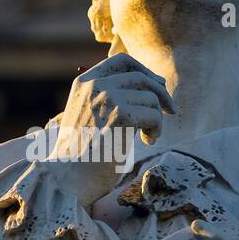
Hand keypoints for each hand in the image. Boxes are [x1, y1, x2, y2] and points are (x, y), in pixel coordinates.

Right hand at [45, 53, 175, 206]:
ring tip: (147, 137)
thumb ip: (109, 99)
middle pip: (141, 78)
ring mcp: (106, 98)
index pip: (121, 62)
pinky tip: (146, 142)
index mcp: (84, 83)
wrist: (68, 178)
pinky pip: (154, 115)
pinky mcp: (120, 114)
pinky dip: (156, 130)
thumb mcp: (89, 117)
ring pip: (151, 99)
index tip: (158, 85)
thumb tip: (152, 86)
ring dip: (156, 119)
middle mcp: (94, 85)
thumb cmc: (82, 155)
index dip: (145, 71)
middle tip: (170, 110)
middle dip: (161, 94)